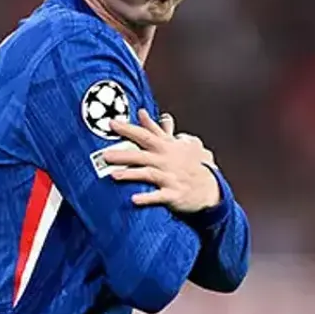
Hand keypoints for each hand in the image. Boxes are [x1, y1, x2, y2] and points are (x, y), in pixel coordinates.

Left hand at [104, 109, 220, 212]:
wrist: (209, 187)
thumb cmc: (189, 163)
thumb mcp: (174, 143)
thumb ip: (155, 129)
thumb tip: (141, 113)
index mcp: (165, 147)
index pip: (144, 135)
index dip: (128, 129)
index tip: (112, 123)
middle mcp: (165, 161)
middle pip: (142, 155)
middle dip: (124, 154)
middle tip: (105, 155)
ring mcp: (170, 177)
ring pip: (148, 174)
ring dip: (132, 174)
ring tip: (114, 175)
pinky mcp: (173, 194)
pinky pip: (159, 196)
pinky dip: (147, 198)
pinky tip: (134, 199)